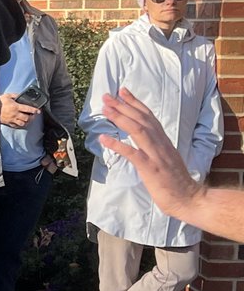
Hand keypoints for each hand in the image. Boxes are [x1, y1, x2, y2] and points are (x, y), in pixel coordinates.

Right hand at [0, 93, 38, 128]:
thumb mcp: (8, 96)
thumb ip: (15, 95)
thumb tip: (21, 96)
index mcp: (16, 107)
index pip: (28, 109)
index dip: (34, 110)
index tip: (38, 111)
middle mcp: (15, 114)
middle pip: (27, 118)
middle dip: (32, 117)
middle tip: (33, 115)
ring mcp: (12, 119)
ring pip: (23, 123)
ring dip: (27, 122)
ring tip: (29, 120)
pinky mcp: (9, 123)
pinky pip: (17, 126)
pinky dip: (21, 125)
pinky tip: (22, 123)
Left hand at [100, 87, 200, 216]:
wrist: (188, 198)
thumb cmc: (174, 181)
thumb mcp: (164, 158)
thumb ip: (154, 147)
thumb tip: (141, 140)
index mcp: (163, 141)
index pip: (148, 116)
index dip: (135, 103)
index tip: (122, 92)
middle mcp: (160, 143)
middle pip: (141, 119)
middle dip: (123, 106)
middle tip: (107, 96)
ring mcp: (156, 155)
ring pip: (138, 131)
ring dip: (120, 118)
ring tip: (105, 109)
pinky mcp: (151, 168)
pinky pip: (133, 153)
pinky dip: (117, 144)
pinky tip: (103, 138)